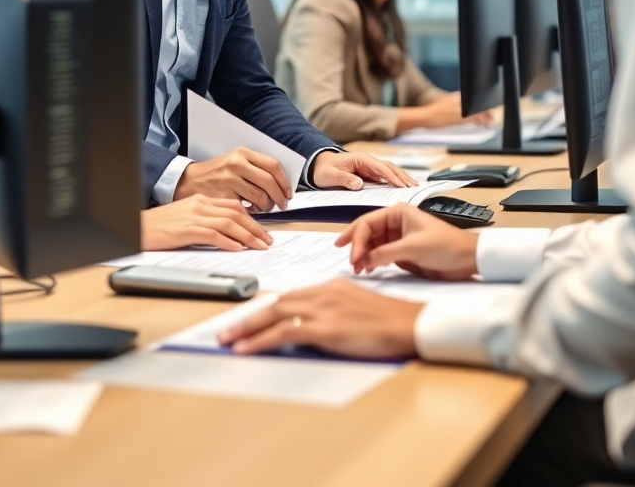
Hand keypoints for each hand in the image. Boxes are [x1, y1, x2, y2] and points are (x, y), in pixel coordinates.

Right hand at [141, 195, 272, 251]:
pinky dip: (228, 241)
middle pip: (236, 213)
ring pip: (229, 223)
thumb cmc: (159, 226)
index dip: (251, 218)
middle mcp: (200, 204)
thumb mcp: (186, 217)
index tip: (262, 231)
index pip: (233, 206)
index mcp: (201, 200)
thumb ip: (206, 220)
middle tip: (267, 241)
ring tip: (260, 246)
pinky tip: (238, 249)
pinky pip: (213, 234)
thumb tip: (230, 235)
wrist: (136, 226)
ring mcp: (193, 216)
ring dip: (248, 236)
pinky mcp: (186, 229)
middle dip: (255, 228)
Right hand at [174, 148, 291, 210]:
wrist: (186, 181)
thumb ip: (254, 169)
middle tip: (282, 206)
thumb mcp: (233, 163)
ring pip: (259, 198)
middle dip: (279, 197)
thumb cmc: (214, 174)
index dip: (284, 181)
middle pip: (268, 182)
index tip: (288, 193)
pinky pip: (244, 210)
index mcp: (241, 153)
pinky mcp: (220, 197)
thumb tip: (280, 184)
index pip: (272, 165)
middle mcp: (235, 165)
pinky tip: (250, 217)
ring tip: (264, 212)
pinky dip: (251, 216)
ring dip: (266, 208)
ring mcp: (227, 181)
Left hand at [218, 280, 419, 359]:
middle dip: (248, 316)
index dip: (265, 308)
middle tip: (226, 329)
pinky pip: (284, 332)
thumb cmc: (389, 321)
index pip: (289, 295)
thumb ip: (331, 310)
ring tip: (227, 339)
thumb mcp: (355, 307)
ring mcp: (323, 308)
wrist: (409, 324)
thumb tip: (311, 326)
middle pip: (276, 302)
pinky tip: (246, 348)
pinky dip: (260, 340)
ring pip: (274, 314)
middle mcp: (322, 292)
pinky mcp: (326, 328)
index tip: (249, 318)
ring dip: (246, 328)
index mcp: (329, 286)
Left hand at [311, 151, 416, 189]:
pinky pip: (385, 176)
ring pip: (390, 170)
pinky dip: (395, 180)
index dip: (392, 176)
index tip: (402, 185)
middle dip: (402, 177)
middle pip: (389, 167)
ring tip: (413, 186)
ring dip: (401, 177)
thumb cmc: (323, 170)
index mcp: (360, 159)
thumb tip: (360, 185)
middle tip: (414, 188)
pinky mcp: (369, 172)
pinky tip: (403, 186)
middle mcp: (367, 161)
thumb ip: (344, 179)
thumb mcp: (330, 175)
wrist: (317, 165)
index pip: (380, 167)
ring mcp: (369, 166)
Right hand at [335, 203, 478, 279]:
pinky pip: (380, 255)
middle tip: (347, 260)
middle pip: (367, 232)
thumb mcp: (414, 248)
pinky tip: (368, 268)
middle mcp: (395, 223)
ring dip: (363, 255)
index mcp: (398, 212)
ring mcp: (398, 238)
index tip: (353, 256)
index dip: (357, 239)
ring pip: (372, 244)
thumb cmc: (446, 246)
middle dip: (356, 245)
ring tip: (358, 268)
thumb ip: (386, 253)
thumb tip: (364, 260)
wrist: (467, 260)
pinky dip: (372, 261)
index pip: (368, 222)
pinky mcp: (402, 252)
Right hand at [402, 92, 492, 130]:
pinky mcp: (458, 118)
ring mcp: (459, 110)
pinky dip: (479, 122)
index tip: (486, 109)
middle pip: (476, 105)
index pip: (473, 99)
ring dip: (485, 118)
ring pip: (476, 113)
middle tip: (490, 116)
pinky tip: (483, 125)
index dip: (481, 105)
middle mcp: (459, 101)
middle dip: (485, 111)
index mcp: (456, 96)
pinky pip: (472, 120)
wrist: (425, 116)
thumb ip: (456, 103)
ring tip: (489, 122)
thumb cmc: (433, 112)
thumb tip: (465, 107)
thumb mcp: (445, 102)